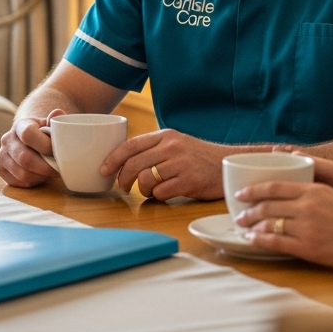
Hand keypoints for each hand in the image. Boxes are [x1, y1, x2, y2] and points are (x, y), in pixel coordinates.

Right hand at [0, 110, 65, 187]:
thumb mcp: (49, 125)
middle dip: (46, 167)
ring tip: (50, 172)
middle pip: (25, 158)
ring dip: (41, 176)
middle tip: (59, 169)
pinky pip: (18, 182)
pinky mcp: (1, 169)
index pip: (28, 135)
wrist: (28, 139)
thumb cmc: (43, 134)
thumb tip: (58, 113)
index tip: (58, 152)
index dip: (45, 146)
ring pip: (22, 173)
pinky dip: (33, 182)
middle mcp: (7, 139)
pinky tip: (40, 176)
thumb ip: (55, 121)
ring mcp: (2, 155)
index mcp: (20, 126)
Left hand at [100, 129, 231, 200]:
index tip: (104, 170)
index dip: (113, 158)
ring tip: (151, 191)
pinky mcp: (189, 181)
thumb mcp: (177, 143)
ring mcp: (180, 164)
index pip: (131, 145)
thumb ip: (154, 147)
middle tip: (123, 187)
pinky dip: (159, 196)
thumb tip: (125, 160)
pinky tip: (167, 193)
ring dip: (143, 189)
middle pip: (134, 164)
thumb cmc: (199, 157)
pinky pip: (161, 192)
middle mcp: (172, 147)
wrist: (228, 164)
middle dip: (122, 178)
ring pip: (146, 179)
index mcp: (166, 135)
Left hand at [232, 181, 332, 269]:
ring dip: (252, 226)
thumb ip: (311, 193)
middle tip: (238, 213)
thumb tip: (290, 196)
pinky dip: (260, 240)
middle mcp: (307, 206)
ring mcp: (307, 227)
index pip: (274, 186)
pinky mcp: (309, 248)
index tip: (240, 194)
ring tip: (243, 227)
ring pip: (269, 224)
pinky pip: (277, 242)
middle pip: (267, 206)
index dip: (253, 190)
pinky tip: (253, 240)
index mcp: (313, 189)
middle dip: (248, 210)